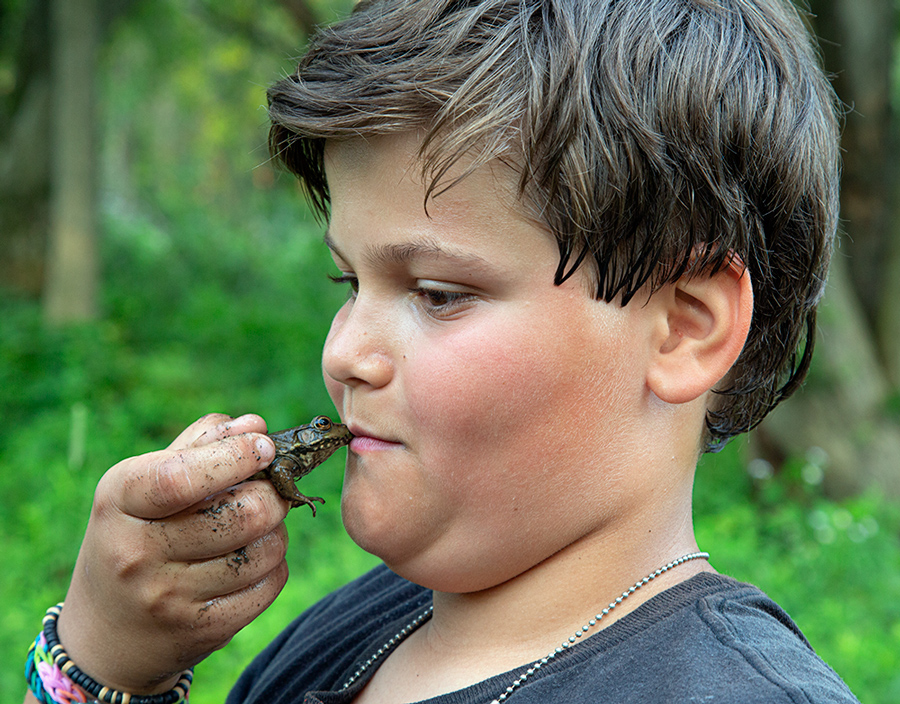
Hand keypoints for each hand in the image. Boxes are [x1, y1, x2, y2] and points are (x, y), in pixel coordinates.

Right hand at [54, 413, 287, 693]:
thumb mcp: (146, 483)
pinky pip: (269, 585)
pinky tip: (254, 560)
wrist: (106, 633)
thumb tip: (254, 426)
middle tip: (268, 490)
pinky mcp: (200, 630)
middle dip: (271, 494)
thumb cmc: (137, 534)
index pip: (181, 477)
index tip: (265, 446)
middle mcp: (137, 552)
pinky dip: (275, 566)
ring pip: (264, 550)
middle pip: (243, 514)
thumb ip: (200, 445)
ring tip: (257, 527)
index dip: (235, 457)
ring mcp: (167, 597)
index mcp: (120, 500)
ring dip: (276, 531)